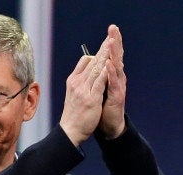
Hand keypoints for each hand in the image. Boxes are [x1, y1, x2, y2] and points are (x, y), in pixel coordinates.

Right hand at [59, 25, 126, 145]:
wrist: (69, 130)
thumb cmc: (73, 114)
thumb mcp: (74, 94)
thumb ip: (80, 82)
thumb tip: (88, 72)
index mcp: (73, 80)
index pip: (85, 61)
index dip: (97, 51)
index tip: (106, 42)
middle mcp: (77, 82)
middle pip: (92, 61)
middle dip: (103, 48)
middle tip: (112, 35)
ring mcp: (83, 90)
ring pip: (96, 69)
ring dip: (106, 55)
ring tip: (113, 44)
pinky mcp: (90, 99)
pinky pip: (99, 82)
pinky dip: (106, 71)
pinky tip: (111, 63)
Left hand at [99, 25, 125, 138]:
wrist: (110, 126)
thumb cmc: (104, 106)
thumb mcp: (100, 87)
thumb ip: (100, 75)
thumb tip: (95, 63)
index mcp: (113, 75)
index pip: (112, 55)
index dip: (112, 42)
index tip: (111, 28)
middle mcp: (118, 79)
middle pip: (117, 57)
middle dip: (115, 42)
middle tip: (114, 28)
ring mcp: (118, 87)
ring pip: (117, 67)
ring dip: (114, 54)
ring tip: (111, 41)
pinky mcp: (117, 97)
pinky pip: (113, 83)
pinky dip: (111, 73)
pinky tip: (109, 65)